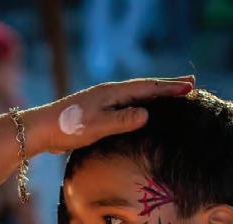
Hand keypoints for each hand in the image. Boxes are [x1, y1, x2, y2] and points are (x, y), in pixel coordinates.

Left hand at [23, 77, 193, 156]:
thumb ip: (121, 120)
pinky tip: (142, 110)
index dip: (168, 88)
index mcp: (111, 93)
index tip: (190, 86)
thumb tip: (147, 114)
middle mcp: (109, 93)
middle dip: (167, 87)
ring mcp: (103, 101)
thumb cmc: (68, 127)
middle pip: (143, 87)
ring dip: (155, 94)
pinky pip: (126, 104)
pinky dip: (140, 103)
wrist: (43, 129)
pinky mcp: (98, 110)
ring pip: (135, 95)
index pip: (146, 88)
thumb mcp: (96, 126)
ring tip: (172, 94)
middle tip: (189, 85)